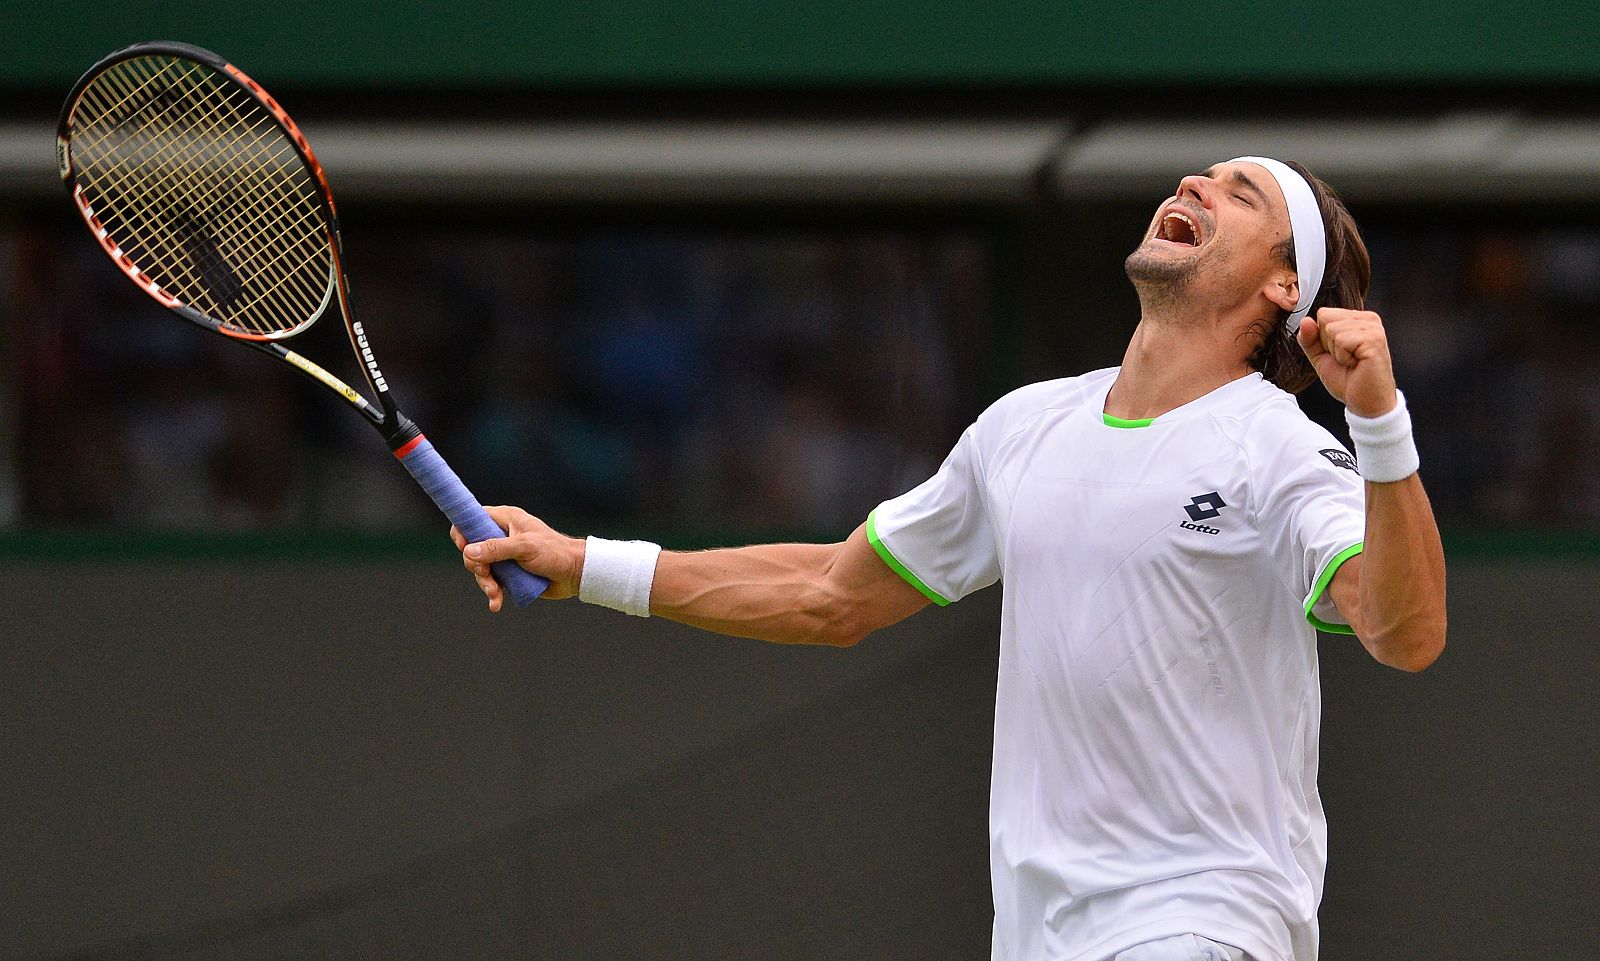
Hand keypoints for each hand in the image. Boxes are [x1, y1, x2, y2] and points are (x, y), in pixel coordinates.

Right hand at [450, 505, 583, 611]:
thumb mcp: (524, 548)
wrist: (575, 575)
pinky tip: (496, 604)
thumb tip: (468, 551)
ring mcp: (504, 556)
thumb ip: (496, 548)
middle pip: (472, 549)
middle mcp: (502, 536)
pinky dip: (493, 593)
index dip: (463, 532)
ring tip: (496, 594)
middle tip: (486, 574)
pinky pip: (492, 582)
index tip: (464, 548)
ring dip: (485, 583)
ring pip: (481, 569)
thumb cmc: (554, 553)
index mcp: (505, 520)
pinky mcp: (509, 573)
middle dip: (476, 566)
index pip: (473, 518)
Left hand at [1296, 308, 1398, 417]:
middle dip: (1328, 344)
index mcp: (1357, 319)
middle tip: (1346, 360)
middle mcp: (1368, 319)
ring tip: (1352, 362)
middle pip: (1325, 318)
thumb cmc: (1347, 380)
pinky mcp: (1374, 339)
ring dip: (1336, 352)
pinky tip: (1356, 364)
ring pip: (1331, 329)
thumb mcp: (1320, 356)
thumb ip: (1309, 338)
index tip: (1339, 353)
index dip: (1322, 339)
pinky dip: (1343, 357)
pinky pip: (1341, 340)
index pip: (1323, 314)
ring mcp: (1373, 328)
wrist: (1366, 403)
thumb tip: (1305, 320)